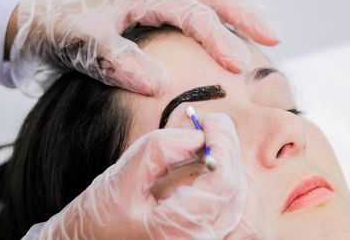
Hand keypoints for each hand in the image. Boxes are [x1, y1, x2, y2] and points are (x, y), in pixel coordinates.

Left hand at [6, 0, 278, 95]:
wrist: (49, 25)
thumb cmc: (66, 32)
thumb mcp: (86, 46)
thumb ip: (118, 62)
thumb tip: (155, 82)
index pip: (192, 13)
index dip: (218, 38)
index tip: (238, 65)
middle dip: (245, 15)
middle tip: (274, 36)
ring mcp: (161, 5)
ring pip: (209, 2)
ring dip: (240, 17)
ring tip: (266, 35)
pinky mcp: (159, 18)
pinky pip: (198, 15)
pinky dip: (221, 25)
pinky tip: (231, 41)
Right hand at [22, 113, 246, 238]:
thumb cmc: (102, 217)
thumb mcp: (121, 178)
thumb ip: (160, 150)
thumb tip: (198, 135)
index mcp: (177, 231)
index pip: (222, 181)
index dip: (221, 143)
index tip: (207, 121)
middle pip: (237, 191)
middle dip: (228, 150)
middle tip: (209, 128)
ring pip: (248, 209)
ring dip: (236, 172)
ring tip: (213, 152)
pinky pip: (244, 224)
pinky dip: (239, 195)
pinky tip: (220, 178)